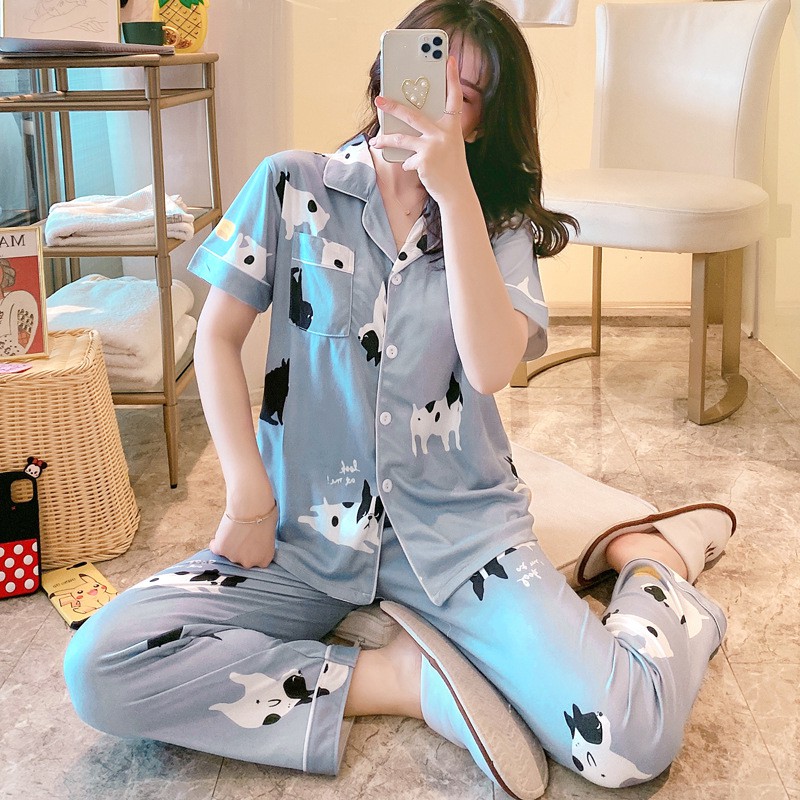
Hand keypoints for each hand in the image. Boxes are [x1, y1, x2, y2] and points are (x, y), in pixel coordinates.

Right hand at [208, 504, 276, 568]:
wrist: (251, 506)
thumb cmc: (264, 514)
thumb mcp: (270, 533)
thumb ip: (263, 543)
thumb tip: (258, 540)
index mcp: (265, 559)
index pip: (257, 561)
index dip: (253, 552)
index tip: (251, 544)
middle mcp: (250, 562)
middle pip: (242, 560)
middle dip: (241, 550)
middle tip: (242, 536)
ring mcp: (234, 558)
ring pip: (228, 555)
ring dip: (229, 546)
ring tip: (233, 531)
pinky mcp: (221, 550)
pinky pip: (215, 549)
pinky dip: (216, 543)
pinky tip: (222, 535)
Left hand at [370, 56, 471, 202]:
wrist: (456, 192)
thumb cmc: (451, 168)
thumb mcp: (448, 146)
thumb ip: (434, 133)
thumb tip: (408, 126)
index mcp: (452, 126)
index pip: (454, 98)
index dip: (453, 78)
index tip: (449, 59)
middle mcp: (443, 133)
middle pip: (413, 115)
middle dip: (393, 107)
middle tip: (379, 100)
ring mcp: (432, 147)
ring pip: (402, 139)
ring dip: (386, 140)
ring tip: (376, 141)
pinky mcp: (423, 161)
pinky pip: (407, 160)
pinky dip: (409, 165)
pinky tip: (416, 169)